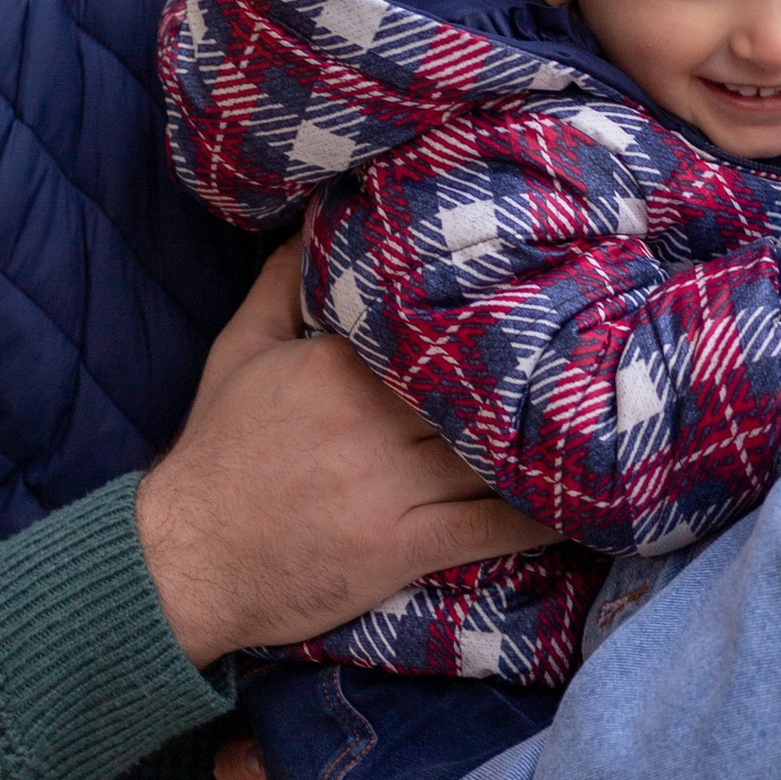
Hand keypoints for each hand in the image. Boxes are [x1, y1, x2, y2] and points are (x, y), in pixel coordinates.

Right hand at [137, 241, 556, 665]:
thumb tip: (320, 216)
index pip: (431, 329)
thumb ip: (282, 283)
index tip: (545, 300)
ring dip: (544, 440)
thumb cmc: (214, 454)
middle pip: (472, 389)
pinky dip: (539, 513)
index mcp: (335, 365)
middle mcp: (368, 419)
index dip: (490, 320)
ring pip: (489, 452)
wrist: (178, 562)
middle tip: (592, 357)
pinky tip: (583, 499)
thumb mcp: (238, 352)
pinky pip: (488, 526)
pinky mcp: (401, 547)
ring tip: (602, 421)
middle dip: (528, 377)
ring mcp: (387, 486)